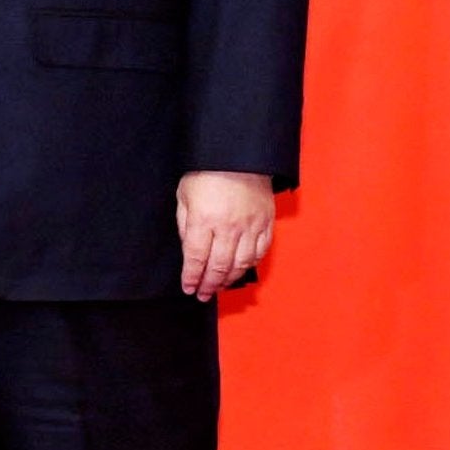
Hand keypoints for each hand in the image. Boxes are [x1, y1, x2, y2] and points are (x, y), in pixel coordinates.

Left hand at [176, 171, 273, 300]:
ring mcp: (250, 227)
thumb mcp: (184, 194)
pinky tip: (241, 269)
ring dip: (228, 279)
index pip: (195, 258)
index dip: (191, 277)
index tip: (188, 288)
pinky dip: (250, 264)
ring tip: (219, 286)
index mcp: (204, 220)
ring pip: (240, 264)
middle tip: (203, 294)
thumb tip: (188, 250)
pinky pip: (260, 252)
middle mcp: (228, 228)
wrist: (239, 154)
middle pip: (218, 267)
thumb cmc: (207, 171)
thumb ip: (184, 224)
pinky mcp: (266, 223)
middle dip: (208, 285)